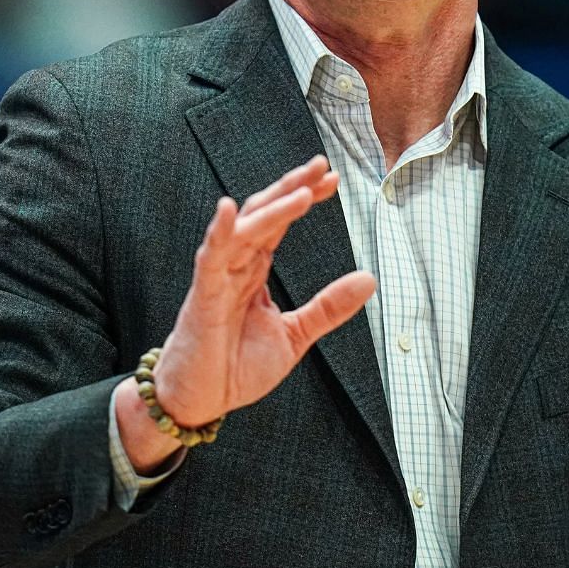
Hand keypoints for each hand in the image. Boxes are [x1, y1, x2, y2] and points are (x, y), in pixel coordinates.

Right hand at [120, 156, 376, 468]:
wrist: (198, 402)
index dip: (303, 198)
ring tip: (302, 191)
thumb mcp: (294, 336)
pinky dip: (218, 233)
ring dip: (271, 209)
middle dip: (290, 188)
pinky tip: (226, 209)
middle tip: (321, 165)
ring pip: (242, 231)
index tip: (333, 181)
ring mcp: (216, 280)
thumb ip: (328, 307)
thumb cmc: (235, 367)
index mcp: (254, 272)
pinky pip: (209, 259)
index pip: (280, 224)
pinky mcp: (203, 299)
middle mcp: (234, 267)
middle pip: (262, 215)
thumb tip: (369, 278)